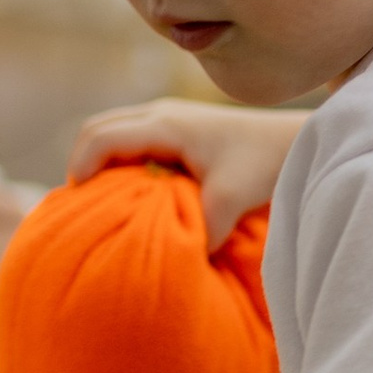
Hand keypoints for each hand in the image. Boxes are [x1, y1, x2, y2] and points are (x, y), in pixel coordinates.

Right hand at [68, 99, 301, 250]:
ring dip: (101, 163)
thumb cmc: (264, 163)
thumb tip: (179, 258)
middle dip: (82, 164)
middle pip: (97, 129)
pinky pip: (132, 140)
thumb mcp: (232, 198)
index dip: (80, 167)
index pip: (101, 137)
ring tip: (103, 204)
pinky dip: (120, 163)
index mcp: (166, 124)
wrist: (294, 142)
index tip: (78, 203)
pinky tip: (133, 196)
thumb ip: (202, 227)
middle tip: (83, 207)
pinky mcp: (177, 129)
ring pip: (113, 132)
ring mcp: (168, 118)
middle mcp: (161, 114)